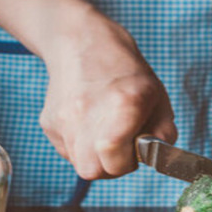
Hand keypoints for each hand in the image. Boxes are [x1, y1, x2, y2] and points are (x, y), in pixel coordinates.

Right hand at [39, 14, 176, 179]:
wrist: (82, 40)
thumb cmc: (125, 68)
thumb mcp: (157, 95)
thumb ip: (163, 132)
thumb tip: (160, 159)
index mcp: (122, 107)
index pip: (116, 164)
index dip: (128, 162)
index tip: (135, 148)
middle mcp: (87, 115)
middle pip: (92, 171)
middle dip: (111, 165)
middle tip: (121, 144)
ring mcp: (63, 120)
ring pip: (78, 163)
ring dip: (95, 157)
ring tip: (105, 131)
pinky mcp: (48, 122)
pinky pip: (66, 149)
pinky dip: (81, 145)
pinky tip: (89, 121)